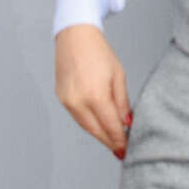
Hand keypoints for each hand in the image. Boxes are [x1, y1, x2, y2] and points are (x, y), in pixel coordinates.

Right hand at [54, 25, 131, 157]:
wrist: (75, 37)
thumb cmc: (99, 53)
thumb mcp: (119, 76)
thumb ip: (122, 102)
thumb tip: (126, 123)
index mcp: (96, 95)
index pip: (110, 126)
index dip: (120, 139)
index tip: (127, 149)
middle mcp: (78, 102)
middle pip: (96, 131)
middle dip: (110, 142)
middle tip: (121, 151)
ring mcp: (67, 101)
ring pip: (86, 127)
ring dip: (99, 135)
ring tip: (112, 141)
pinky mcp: (61, 99)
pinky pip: (77, 118)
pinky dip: (89, 124)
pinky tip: (99, 127)